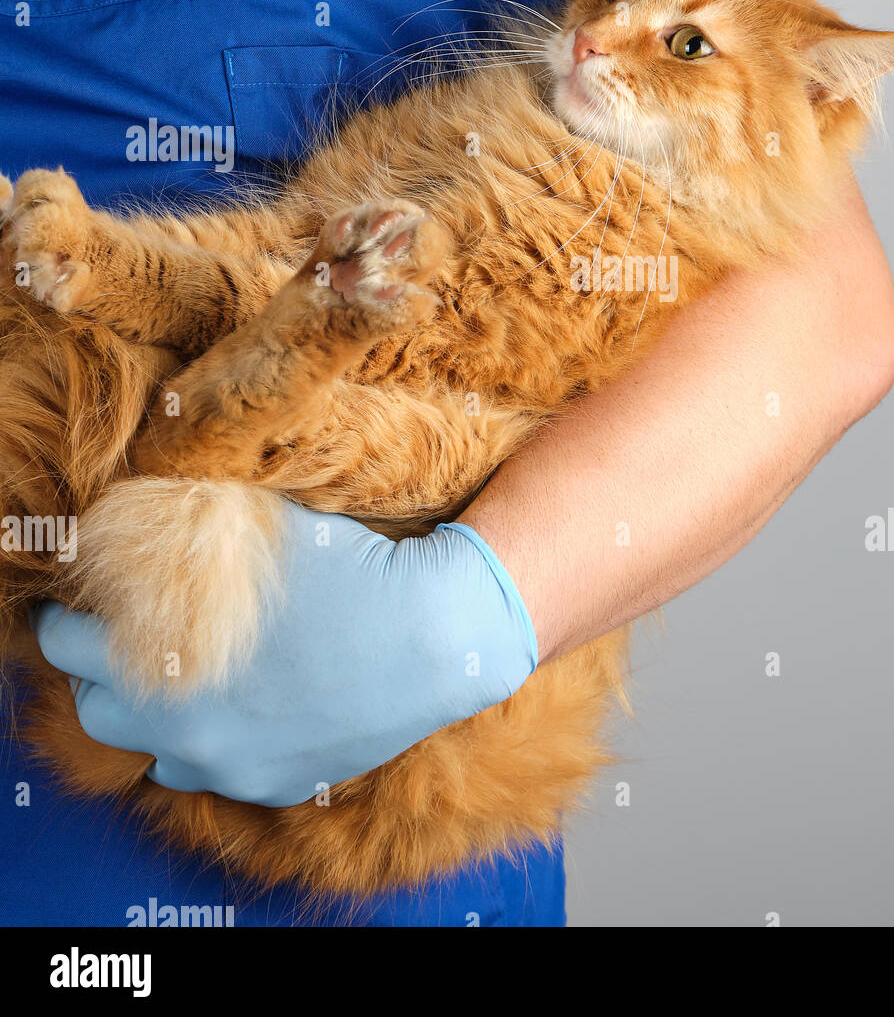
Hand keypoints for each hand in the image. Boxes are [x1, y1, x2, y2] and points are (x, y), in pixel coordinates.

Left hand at [33, 510, 537, 806]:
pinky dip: (211, 741)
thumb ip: (194, 524)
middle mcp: (182, 728)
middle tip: (133, 628)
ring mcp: (229, 765)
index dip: (82, 608)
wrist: (437, 633)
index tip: (103, 588)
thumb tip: (157, 498)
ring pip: (151, 750)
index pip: (68, 640)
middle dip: (105, 664)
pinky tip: (241, 704)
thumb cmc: (352, 568)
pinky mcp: (273, 782)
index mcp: (163, 658)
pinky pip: (212, 772)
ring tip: (184, 671)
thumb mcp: (261, 528)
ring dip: (154, 712)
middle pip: (96, 706)